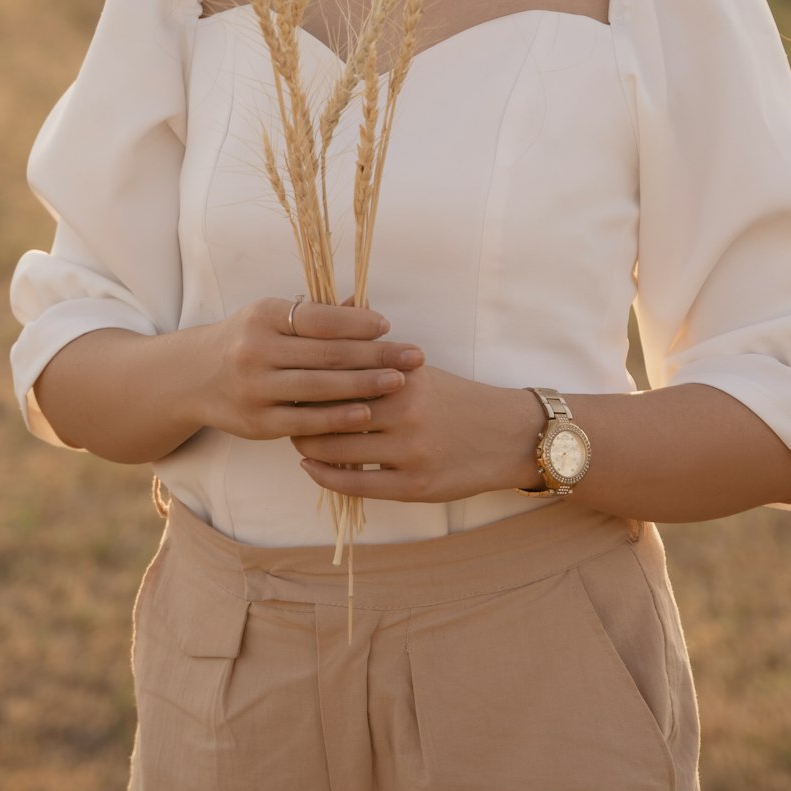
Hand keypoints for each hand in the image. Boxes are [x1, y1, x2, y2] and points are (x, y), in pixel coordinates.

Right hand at [197, 296, 424, 441]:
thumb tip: (363, 304)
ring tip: (398, 382)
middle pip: (326, 354)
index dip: (357, 323)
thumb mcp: (272, 317)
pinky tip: (365, 413)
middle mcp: (256, 350)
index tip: (388, 327)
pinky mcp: (257, 423)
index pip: (319, 319)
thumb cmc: (247, 340)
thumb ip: (317, 315)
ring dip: (364, 385)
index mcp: (264, 316)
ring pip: (319, 387)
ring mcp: (255, 388)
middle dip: (375, 354)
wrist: (194, 377)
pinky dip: (337, 417)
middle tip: (413, 355)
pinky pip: (305, 421)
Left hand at [293, 365, 543, 501]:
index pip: (342, 373)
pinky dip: (325, 475)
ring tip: (294, 434)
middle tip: (282, 405)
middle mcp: (406, 411)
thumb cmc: (456, 399)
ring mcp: (409, 451)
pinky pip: (355, 484)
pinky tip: (310, 466)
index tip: (287, 371)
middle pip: (332, 409)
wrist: (508, 436)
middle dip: (301, 409)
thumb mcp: (420, 368)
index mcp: (405, 377)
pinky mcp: (413, 486)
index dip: (309, 374)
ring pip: (337, 448)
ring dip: (308, 443)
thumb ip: (378, 348)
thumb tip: (340, 304)